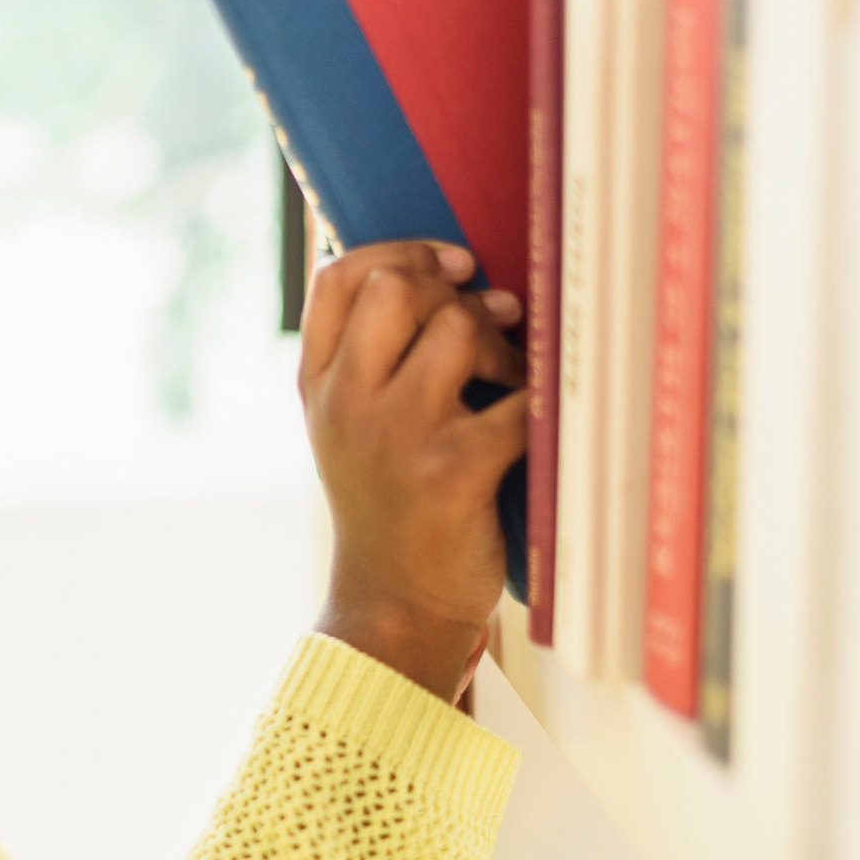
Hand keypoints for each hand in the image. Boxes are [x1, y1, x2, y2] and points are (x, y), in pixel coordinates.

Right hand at [300, 241, 527, 700]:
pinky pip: (518, 400)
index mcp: (318, 386)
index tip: (454, 266)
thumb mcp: (349, 427)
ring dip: (500, 345)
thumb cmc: (389, 505)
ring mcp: (397, 437)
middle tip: (491, 323)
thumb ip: (370, 355)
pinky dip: (542, 401)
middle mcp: (346, 404)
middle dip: (454, 294)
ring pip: (457, 330)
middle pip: (396, 288)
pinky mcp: (453, 472)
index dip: (401, 251)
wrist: (394, 609)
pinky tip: (537, 420)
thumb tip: (452, 271)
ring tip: (509, 380)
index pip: (339, 277)